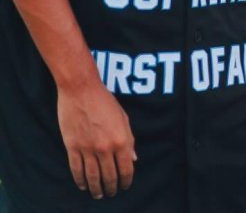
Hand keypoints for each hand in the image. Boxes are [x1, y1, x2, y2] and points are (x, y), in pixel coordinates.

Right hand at [57, 77, 135, 198]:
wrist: (81, 89)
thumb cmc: (105, 100)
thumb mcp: (123, 117)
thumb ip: (129, 140)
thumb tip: (134, 158)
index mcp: (121, 139)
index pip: (126, 168)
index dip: (126, 180)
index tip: (125, 186)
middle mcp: (106, 147)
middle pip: (110, 176)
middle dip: (112, 187)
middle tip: (111, 193)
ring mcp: (88, 148)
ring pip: (93, 176)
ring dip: (96, 189)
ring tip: (98, 195)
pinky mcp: (73, 147)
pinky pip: (77, 169)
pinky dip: (80, 180)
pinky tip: (83, 185)